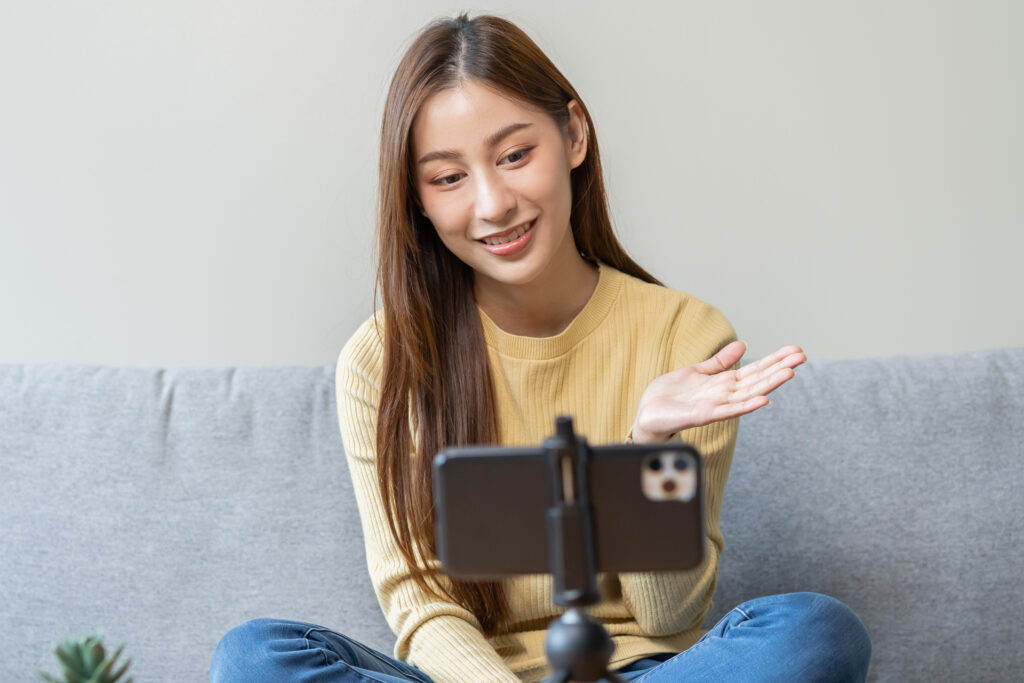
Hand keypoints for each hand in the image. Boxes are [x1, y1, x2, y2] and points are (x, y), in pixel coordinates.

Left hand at [630, 341, 805, 442]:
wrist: (647, 414)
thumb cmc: (670, 396)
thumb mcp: (697, 371)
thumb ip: (720, 361)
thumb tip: (742, 344)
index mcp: (723, 384)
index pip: (754, 370)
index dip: (774, 360)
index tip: (795, 350)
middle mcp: (724, 395)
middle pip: (757, 379)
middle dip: (779, 368)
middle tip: (802, 357)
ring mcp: (715, 406)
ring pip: (748, 394)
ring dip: (769, 384)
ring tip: (790, 373)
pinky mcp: (702, 415)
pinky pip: (728, 410)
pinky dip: (746, 405)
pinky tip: (763, 400)